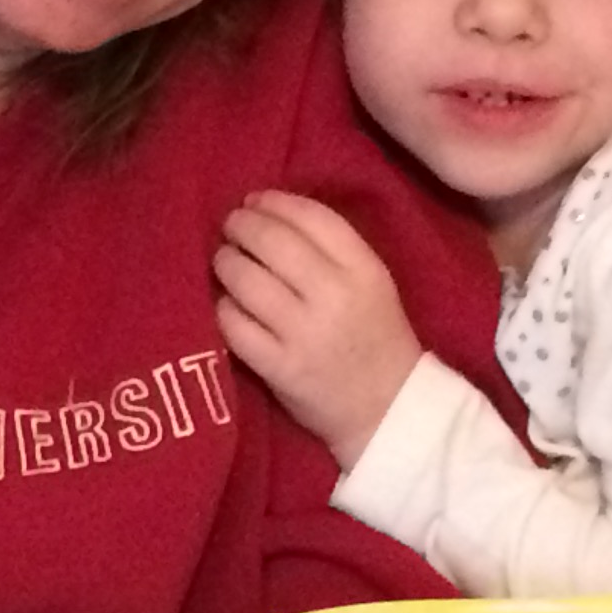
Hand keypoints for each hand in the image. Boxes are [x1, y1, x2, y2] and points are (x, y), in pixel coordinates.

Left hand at [213, 190, 423, 469]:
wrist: (387, 411)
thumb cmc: (375, 339)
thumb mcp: (372, 283)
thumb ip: (331, 249)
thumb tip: (266, 212)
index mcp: (364, 270)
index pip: (311, 217)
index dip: (274, 202)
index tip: (254, 201)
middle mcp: (334, 296)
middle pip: (272, 241)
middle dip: (241, 226)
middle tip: (231, 229)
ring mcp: (304, 334)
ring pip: (245, 278)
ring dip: (226, 263)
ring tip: (225, 262)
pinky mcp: (279, 368)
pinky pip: (234, 325)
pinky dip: (224, 309)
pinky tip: (228, 307)